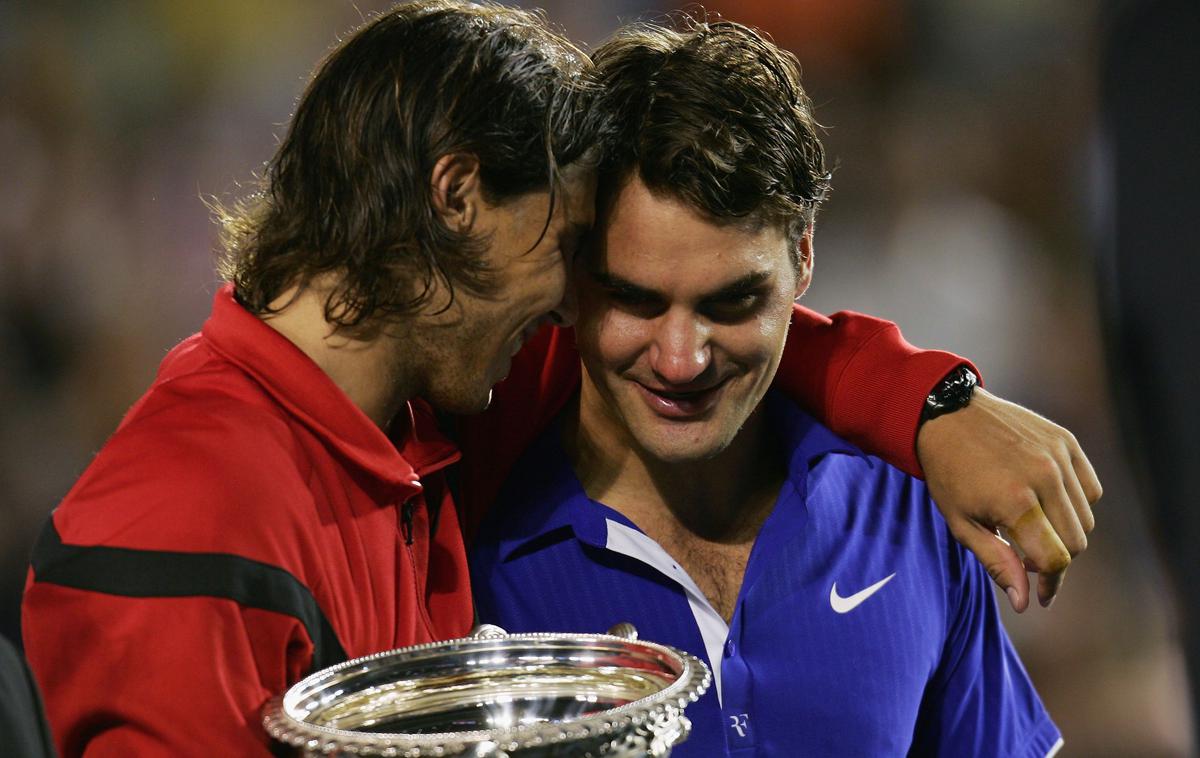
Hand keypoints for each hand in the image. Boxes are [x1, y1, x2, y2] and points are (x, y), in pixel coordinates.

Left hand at [916, 388, 1100, 611]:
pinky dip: (1076, 503)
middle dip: (1055, 559)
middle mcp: (1044, 477)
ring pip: (1086, 518)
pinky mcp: (1067, 442)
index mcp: (1016, 501)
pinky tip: (1046, 501)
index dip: (1050, 583)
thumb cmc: (948, 472)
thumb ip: (996, 562)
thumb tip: (1025, 601)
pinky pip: (1091, 489)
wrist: (946, 414)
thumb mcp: (961, 522)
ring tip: (1032, 526)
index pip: (1056, 559)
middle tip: (1027, 557)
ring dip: (1065, 532)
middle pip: (1076, 542)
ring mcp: (1059, 456)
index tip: (1040, 594)